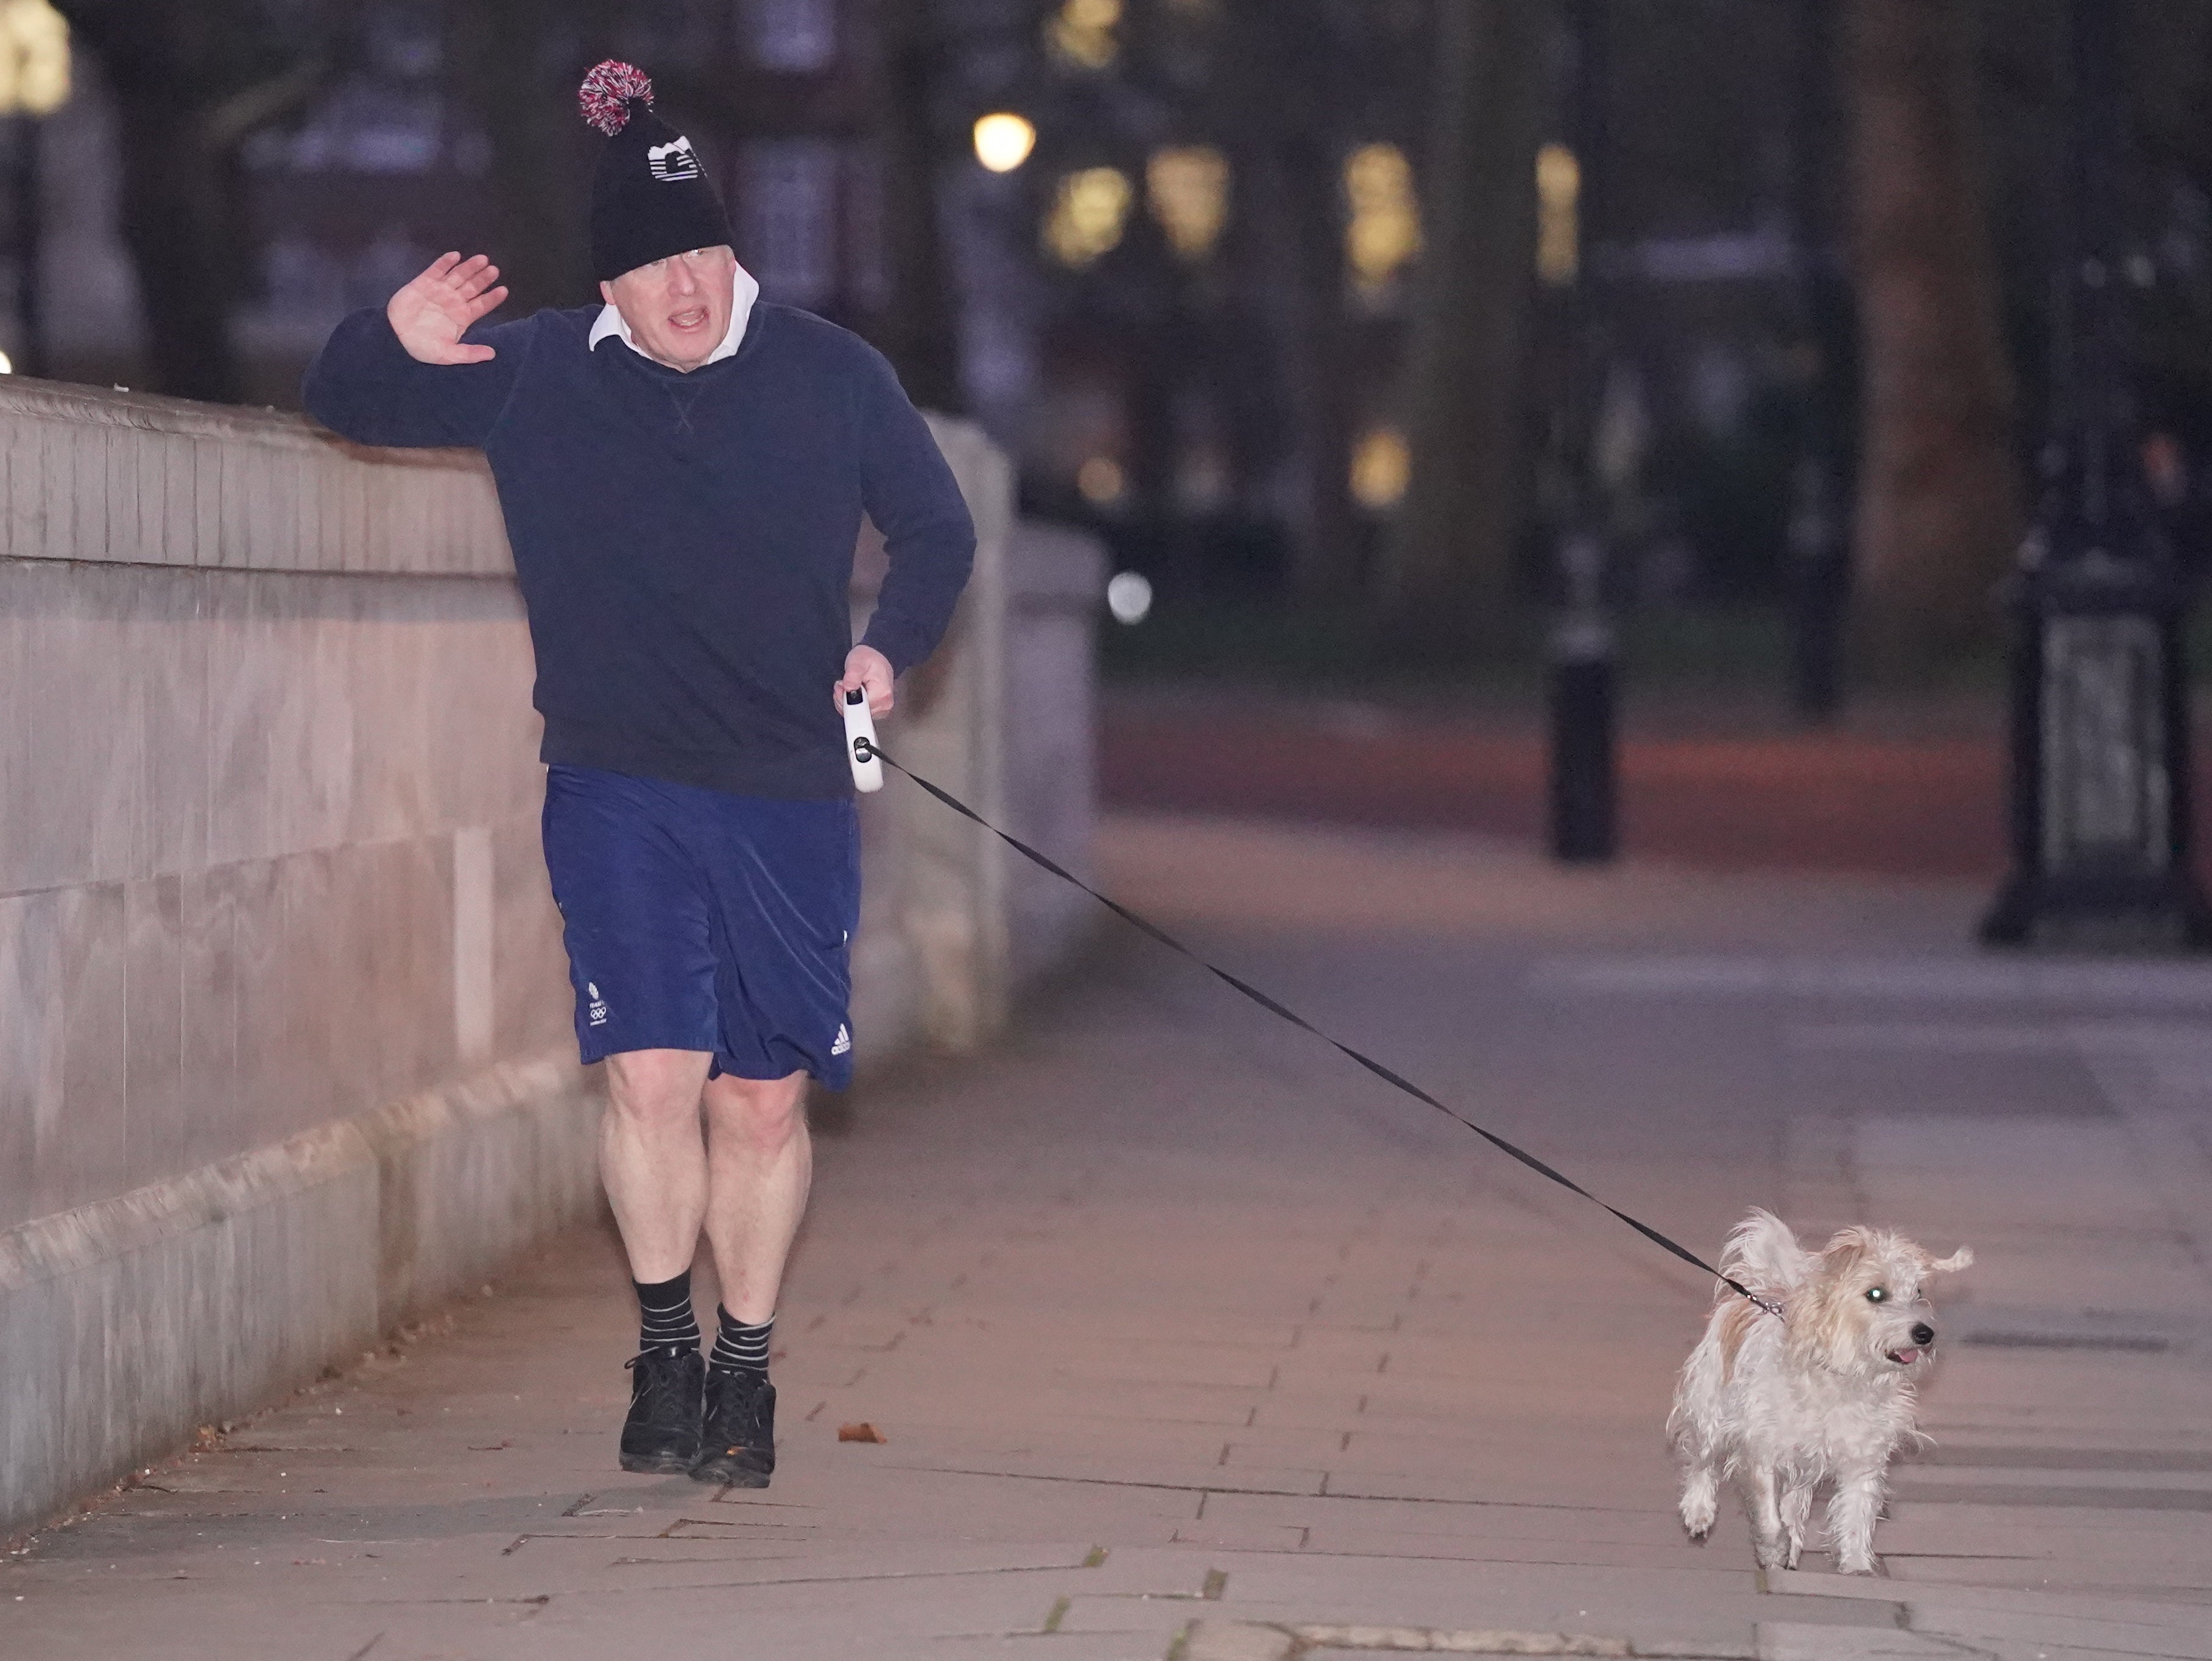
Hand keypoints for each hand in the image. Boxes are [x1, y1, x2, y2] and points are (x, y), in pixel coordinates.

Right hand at [387, 252, 507, 364]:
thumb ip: (469, 353)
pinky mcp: (423, 283)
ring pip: (458, 276)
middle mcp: (454, 301)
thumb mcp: (448, 355)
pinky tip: (455, 256)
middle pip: (473, 287)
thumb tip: (492, 354)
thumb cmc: (423, 347)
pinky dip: (445, 262)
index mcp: (462, 317)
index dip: (492, 297)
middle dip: (483, 278)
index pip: (482, 305)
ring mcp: (439, 290)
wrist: (395, 338)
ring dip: (469, 267)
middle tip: (494, 270)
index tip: (504, 290)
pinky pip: (436, 270)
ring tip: (482, 259)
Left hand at [835, 645, 893, 719]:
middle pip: (856, 714)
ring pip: (854, 716)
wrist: (874, 659)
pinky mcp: (876, 712)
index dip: (846, 699)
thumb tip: (848, 688)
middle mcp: (884, 705)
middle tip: (845, 685)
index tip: (844, 687)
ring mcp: (881, 710)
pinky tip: (851, 693)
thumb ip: (853, 674)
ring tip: (849, 686)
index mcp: (883, 694)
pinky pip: (857, 715)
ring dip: (845, 702)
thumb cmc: (868, 659)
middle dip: (844, 700)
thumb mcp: (858, 660)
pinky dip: (849, 705)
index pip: (858, 708)